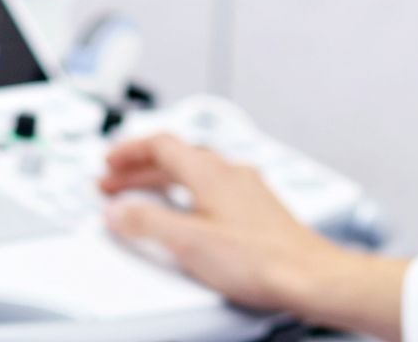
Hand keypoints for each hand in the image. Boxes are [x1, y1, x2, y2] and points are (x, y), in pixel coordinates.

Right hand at [98, 133, 407, 338]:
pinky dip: (188, 193)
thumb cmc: (259, 258)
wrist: (309, 275)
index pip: (160, 143)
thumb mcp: (188, 242)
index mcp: (209, 170)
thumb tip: (118, 210)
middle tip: (115, 182)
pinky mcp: (257, 208)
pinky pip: (213, 188)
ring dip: (164, 180)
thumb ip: (146, 223)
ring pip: (195, 172)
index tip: (108, 162)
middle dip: (141, 168)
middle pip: (176, 157)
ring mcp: (246, 188)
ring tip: (144, 197)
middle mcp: (229, 171)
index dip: (129, 150)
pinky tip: (188, 214)